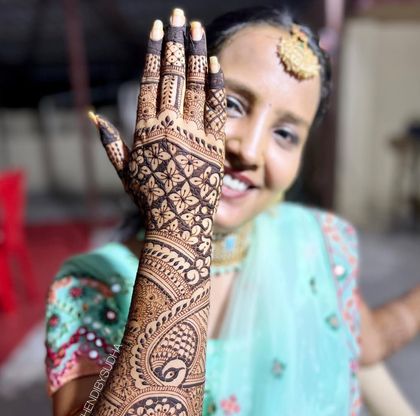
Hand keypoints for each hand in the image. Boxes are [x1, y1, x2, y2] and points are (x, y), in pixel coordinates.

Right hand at [90, 9, 225, 257]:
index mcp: (145, 131)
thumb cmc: (149, 200)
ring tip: (198, 28)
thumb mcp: (125, 172)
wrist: (177, 225)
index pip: (149, 82)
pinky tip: (216, 62)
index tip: (158, 31)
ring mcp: (193, 135)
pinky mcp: (214, 146)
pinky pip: (216, 109)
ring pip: (196, 87)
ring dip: (198, 54)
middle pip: (172, 76)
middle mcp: (169, 127)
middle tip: (179, 16)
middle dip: (176, 43)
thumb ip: (111, 143)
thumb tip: (94, 117)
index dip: (154, 54)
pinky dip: (216, 85)